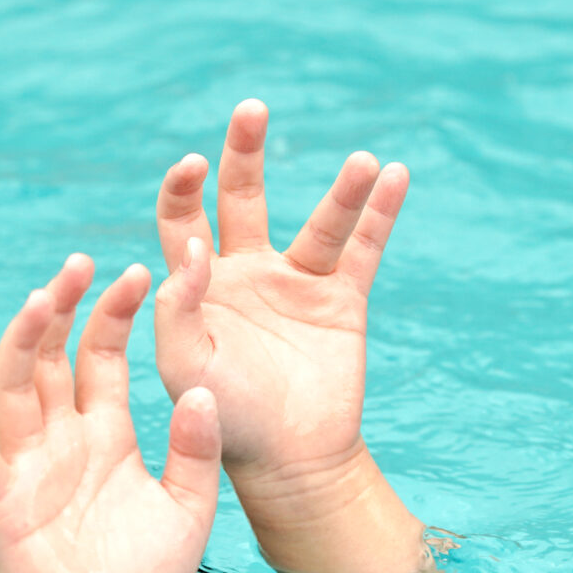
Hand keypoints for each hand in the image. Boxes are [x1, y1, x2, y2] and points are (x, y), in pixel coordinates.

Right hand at [0, 254, 221, 572]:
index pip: (102, 355)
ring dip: (22, 344)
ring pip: (15, 389)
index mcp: (106, 431)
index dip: (114, 312)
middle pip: (53, 357)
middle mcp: (62, 437)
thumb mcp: (188, 508)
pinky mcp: (3, 503)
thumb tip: (205, 392)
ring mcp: (29, 465)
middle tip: (79, 263)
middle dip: (64, 308)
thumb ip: (195, 451)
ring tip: (39, 301)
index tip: (138, 269)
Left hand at [152, 100, 426, 572]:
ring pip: (321, 220)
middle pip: (244, 193)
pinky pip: (366, 248)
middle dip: (245, 151)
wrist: (289, 463)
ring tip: (362, 160)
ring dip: (342, 188)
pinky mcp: (343, 302)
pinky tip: (393, 175)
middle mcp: (248, 270)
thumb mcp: (183, 366)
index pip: (183, 216)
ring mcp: (299, 283)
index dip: (183, 187)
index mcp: (200, 283)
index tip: (192, 165)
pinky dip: (381, 212)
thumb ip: (178, 308)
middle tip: (250, 109)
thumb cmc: (224, 418)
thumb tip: (192, 248)